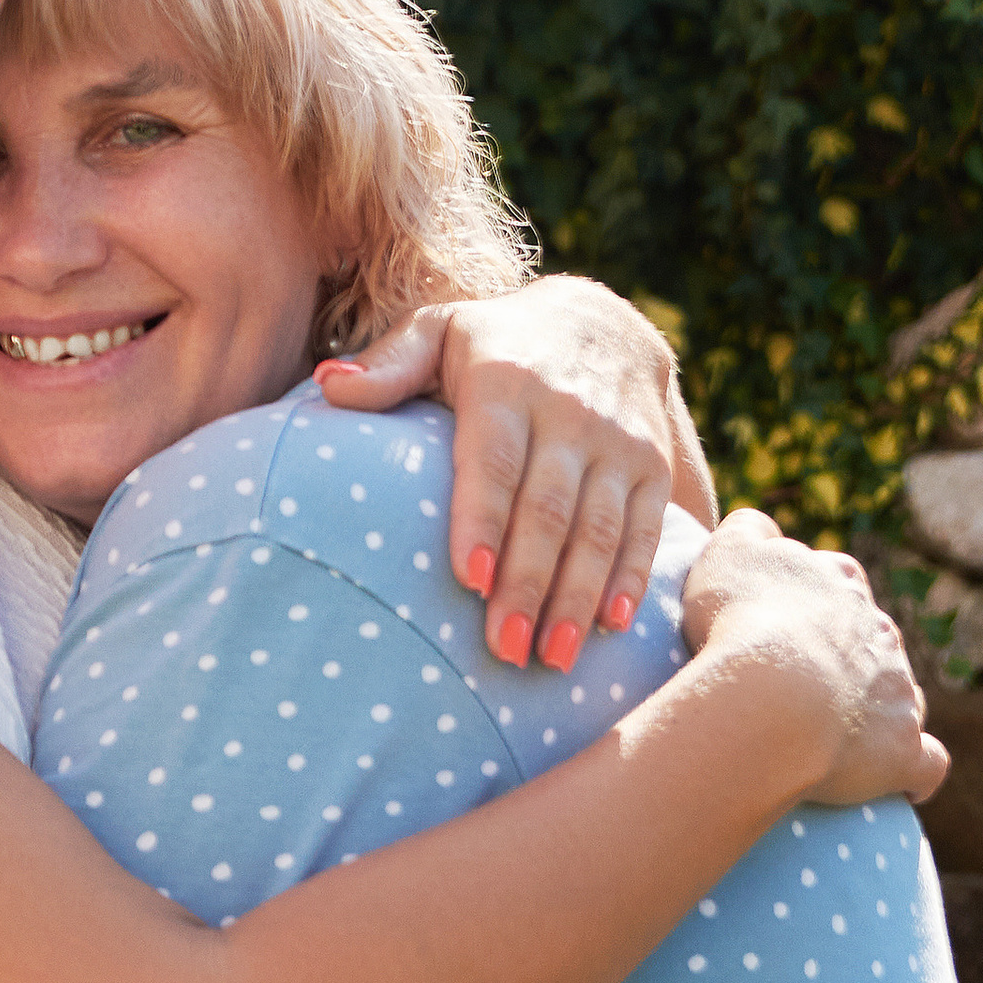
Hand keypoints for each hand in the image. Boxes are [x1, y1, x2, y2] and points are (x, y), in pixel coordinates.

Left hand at [319, 277, 714, 665]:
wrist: (603, 323)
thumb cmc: (494, 343)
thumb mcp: (438, 332)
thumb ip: (388, 366)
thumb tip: (328, 385)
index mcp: (506, 381)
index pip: (494, 462)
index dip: (483, 522)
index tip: (467, 581)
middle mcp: (570, 411)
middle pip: (548, 510)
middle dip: (527, 584)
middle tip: (505, 649)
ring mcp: (619, 441)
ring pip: (598, 529)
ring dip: (576, 597)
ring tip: (551, 658)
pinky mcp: (654, 466)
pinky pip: (646, 528)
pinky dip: (631, 578)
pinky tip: (611, 625)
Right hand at [682, 509, 948, 808]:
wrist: (772, 693)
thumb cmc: (740, 621)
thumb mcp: (727, 553)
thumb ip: (748, 531)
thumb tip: (762, 530)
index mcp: (840, 581)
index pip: (834, 580)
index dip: (805, 603)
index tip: (774, 627)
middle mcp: (880, 629)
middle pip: (869, 637)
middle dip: (844, 656)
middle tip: (793, 685)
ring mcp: (898, 689)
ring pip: (897, 694)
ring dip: (875, 709)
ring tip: (832, 737)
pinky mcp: (903, 747)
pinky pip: (926, 763)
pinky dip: (917, 772)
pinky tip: (904, 784)